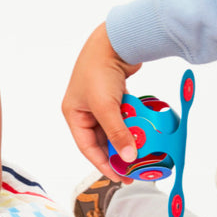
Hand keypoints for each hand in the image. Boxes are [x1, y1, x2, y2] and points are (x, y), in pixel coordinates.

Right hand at [61, 22, 142, 179]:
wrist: (115, 40)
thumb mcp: (106, 106)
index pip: (87, 147)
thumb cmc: (100, 69)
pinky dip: (133, 123)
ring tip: (141, 152)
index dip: (103, 164)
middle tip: (132, 169)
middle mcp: (85, 110)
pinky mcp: (115, 95)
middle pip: (102, 140)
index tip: (119, 176)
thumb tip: (128, 157)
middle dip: (117, 154)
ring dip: (127, 138)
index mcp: (74, 114)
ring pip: (115, 129)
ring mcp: (100, 103)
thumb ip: (117, 133)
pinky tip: (143, 130)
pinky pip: (124, 117)